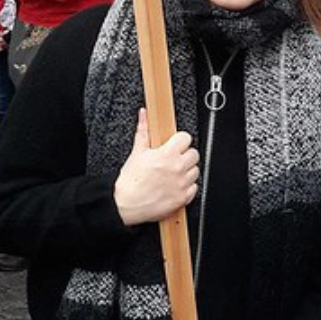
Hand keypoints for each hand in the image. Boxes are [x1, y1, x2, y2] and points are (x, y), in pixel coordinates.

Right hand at [113, 110, 198, 226]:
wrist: (125, 204)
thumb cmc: (130, 181)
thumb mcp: (137, 152)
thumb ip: (143, 131)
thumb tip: (144, 115)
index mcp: (166, 155)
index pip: (186, 138)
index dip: (179, 140)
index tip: (175, 144)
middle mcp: (177, 169)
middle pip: (194, 154)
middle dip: (184, 155)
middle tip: (173, 159)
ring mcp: (181, 184)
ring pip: (195, 171)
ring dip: (187, 170)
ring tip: (173, 173)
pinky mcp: (182, 198)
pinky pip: (194, 188)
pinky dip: (187, 186)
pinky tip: (175, 185)